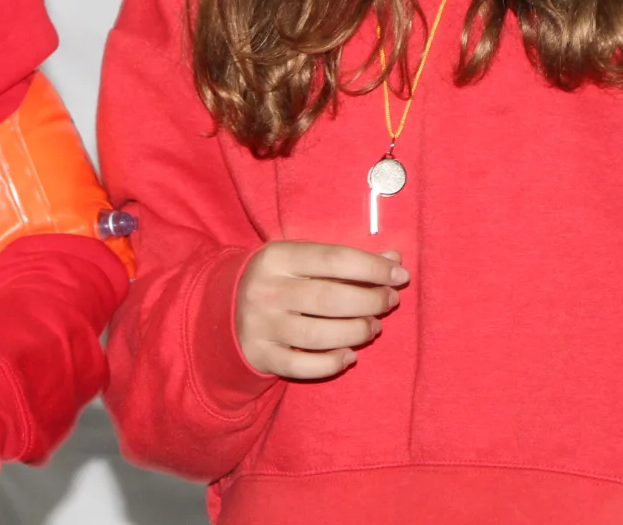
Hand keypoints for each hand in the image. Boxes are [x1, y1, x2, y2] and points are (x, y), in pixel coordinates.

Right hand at [234, 241, 408, 379]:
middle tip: (389, 302)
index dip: (372, 268)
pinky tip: (350, 356)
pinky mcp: (260, 355)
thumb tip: (395, 262)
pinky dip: (331, 364)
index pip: (333, 259)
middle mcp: (266, 290)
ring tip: (374, 328)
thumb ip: (348, 262)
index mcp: (277, 257)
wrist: (223, 310)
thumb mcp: (303, 262)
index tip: (400, 276)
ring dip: (356, 332)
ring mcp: (261, 325)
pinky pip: (301, 366)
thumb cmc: (278, 281)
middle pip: (329, 298)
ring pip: (318, 335)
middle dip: (370, 301)